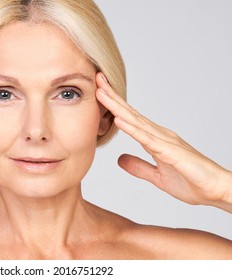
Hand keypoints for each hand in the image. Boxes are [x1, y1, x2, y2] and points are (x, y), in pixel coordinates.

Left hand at [95, 73, 231, 212]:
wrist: (216, 191)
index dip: (113, 105)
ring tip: (101, 92)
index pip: (130, 119)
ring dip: (117, 107)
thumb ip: (138, 167)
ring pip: (136, 121)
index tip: (98, 92)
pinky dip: (132, 129)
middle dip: (112, 97)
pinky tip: (119, 120)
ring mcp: (165, 141)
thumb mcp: (157, 176)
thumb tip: (119, 159)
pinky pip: (148, 140)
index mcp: (155, 139)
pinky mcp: (171, 152)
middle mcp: (159, 135)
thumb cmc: (191, 182)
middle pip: (130, 113)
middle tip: (96, 80)